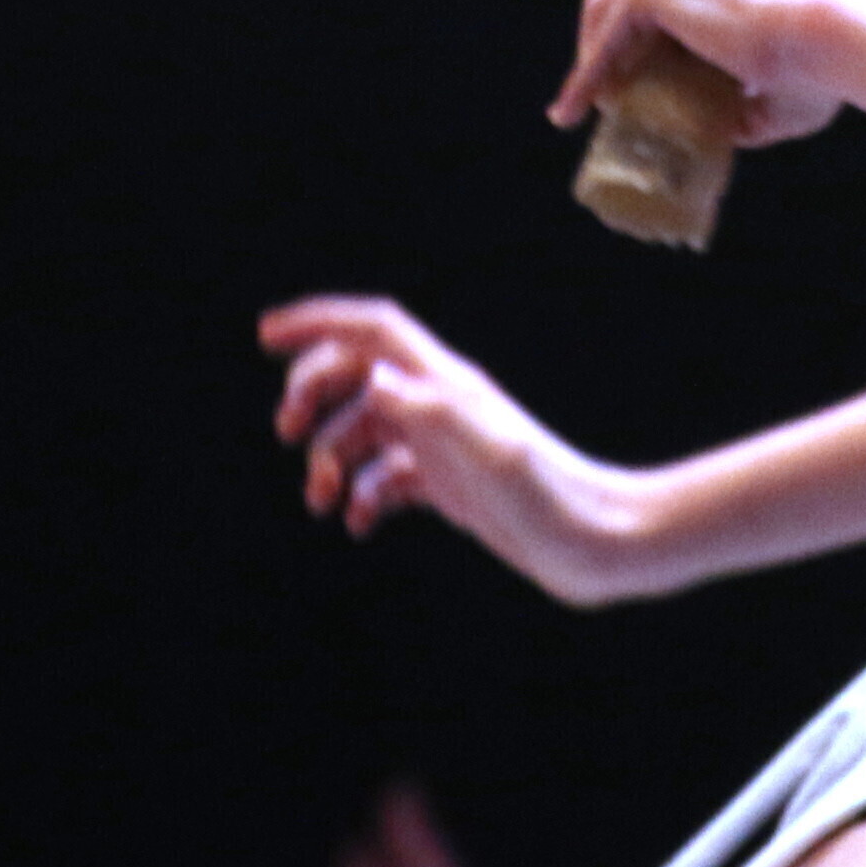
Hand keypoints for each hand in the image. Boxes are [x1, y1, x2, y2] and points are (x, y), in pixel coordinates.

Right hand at [255, 294, 653, 604]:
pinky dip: (362, 495)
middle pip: (359, 375)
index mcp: (448, 385)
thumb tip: (372, 377)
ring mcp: (446, 447)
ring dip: (331, 458)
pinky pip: (388, 478)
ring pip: (367, 430)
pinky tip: (358, 523)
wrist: (599, 544)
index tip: (267, 334)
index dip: (320, 322)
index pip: (374, 330)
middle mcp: (444, 406)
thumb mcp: (490, 454)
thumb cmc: (554, 498)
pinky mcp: (453, 487)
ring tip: (320, 501)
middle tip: (287, 432)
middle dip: (313, 394)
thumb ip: (433, 413)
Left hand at [557, 0, 848, 144]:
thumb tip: (735, 128)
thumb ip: (753, 102)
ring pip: (608, 5)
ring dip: (591, 55)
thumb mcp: (778, 88)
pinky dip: (588, 70)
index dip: (645, 31)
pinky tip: (578, 107)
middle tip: (606, 91)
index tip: (633, 80)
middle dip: (608, 38)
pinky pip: (606, 30)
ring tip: (583, 105)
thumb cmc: (816, 69)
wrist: (824, 43)